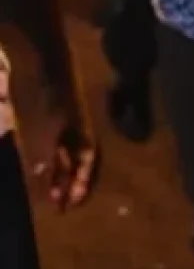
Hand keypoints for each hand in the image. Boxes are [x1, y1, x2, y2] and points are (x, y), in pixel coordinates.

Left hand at [23, 84, 97, 210]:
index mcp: (81, 135)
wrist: (41, 62)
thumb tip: (44, 189)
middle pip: (73, 160)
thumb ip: (44, 162)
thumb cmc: (48, 99)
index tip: (71, 206)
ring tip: (42, 190)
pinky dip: (41, 157)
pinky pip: (46, 143)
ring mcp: (59, 122)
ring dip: (52, 172)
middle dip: (65, 183)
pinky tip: (30, 162)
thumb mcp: (45, 135)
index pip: (86, 164)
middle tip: (56, 205)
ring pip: (59, 153)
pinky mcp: (44, 115)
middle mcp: (74, 130)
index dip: (80, 184)